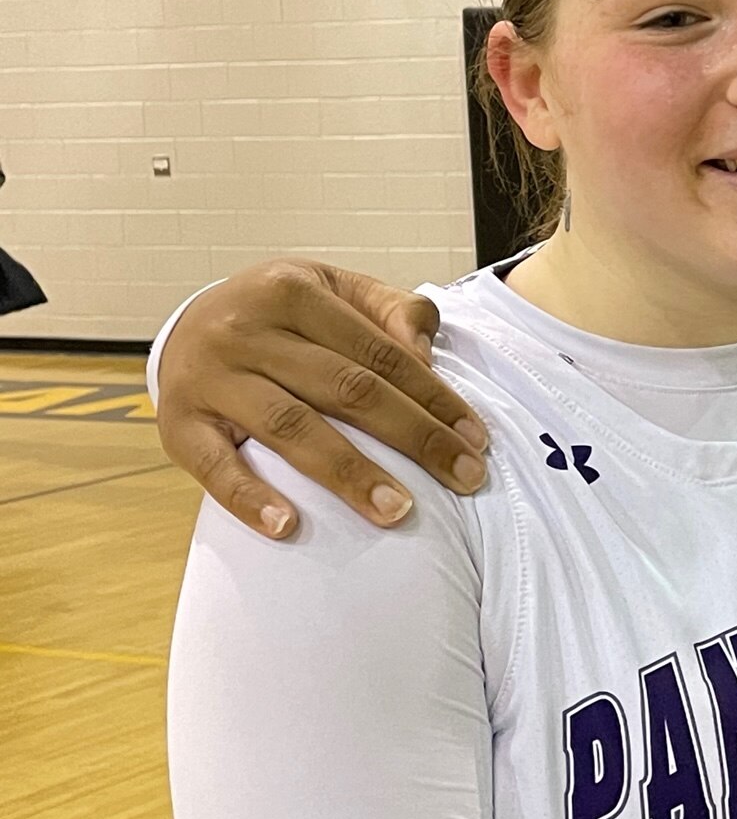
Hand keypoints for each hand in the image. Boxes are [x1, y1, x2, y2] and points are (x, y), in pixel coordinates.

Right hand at [154, 259, 489, 537]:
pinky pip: (215, 467)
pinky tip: (289, 527)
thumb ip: (391, 310)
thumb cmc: (282, 314)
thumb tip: (428, 356)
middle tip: (465, 479)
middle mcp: (248, 330)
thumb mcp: (335, 290)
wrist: (185, 321)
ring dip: (350, 474)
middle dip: (415, 438)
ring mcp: (209, 378)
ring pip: (292, 427)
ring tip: (398, 511)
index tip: (477, 440)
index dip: (435, 398)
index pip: (382, 353)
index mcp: (293, 291)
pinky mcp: (178, 425)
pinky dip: (250, 499)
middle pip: (348, 390)